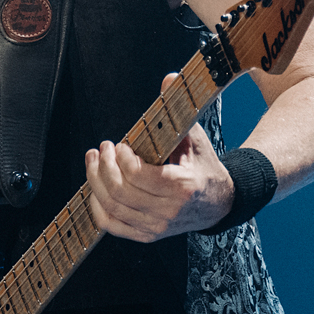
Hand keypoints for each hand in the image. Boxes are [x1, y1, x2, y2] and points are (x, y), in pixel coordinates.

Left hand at [85, 73, 234, 241]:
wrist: (219, 203)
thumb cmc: (203, 168)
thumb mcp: (196, 138)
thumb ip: (180, 110)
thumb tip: (169, 78)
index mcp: (182, 186)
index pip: (137, 176)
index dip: (120, 159)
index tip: (120, 144)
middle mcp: (169, 211)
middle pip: (120, 192)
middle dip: (103, 167)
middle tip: (101, 148)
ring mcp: (157, 226)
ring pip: (112, 208)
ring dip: (95, 182)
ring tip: (94, 161)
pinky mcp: (148, 235)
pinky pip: (113, 225)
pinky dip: (97, 207)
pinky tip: (94, 188)